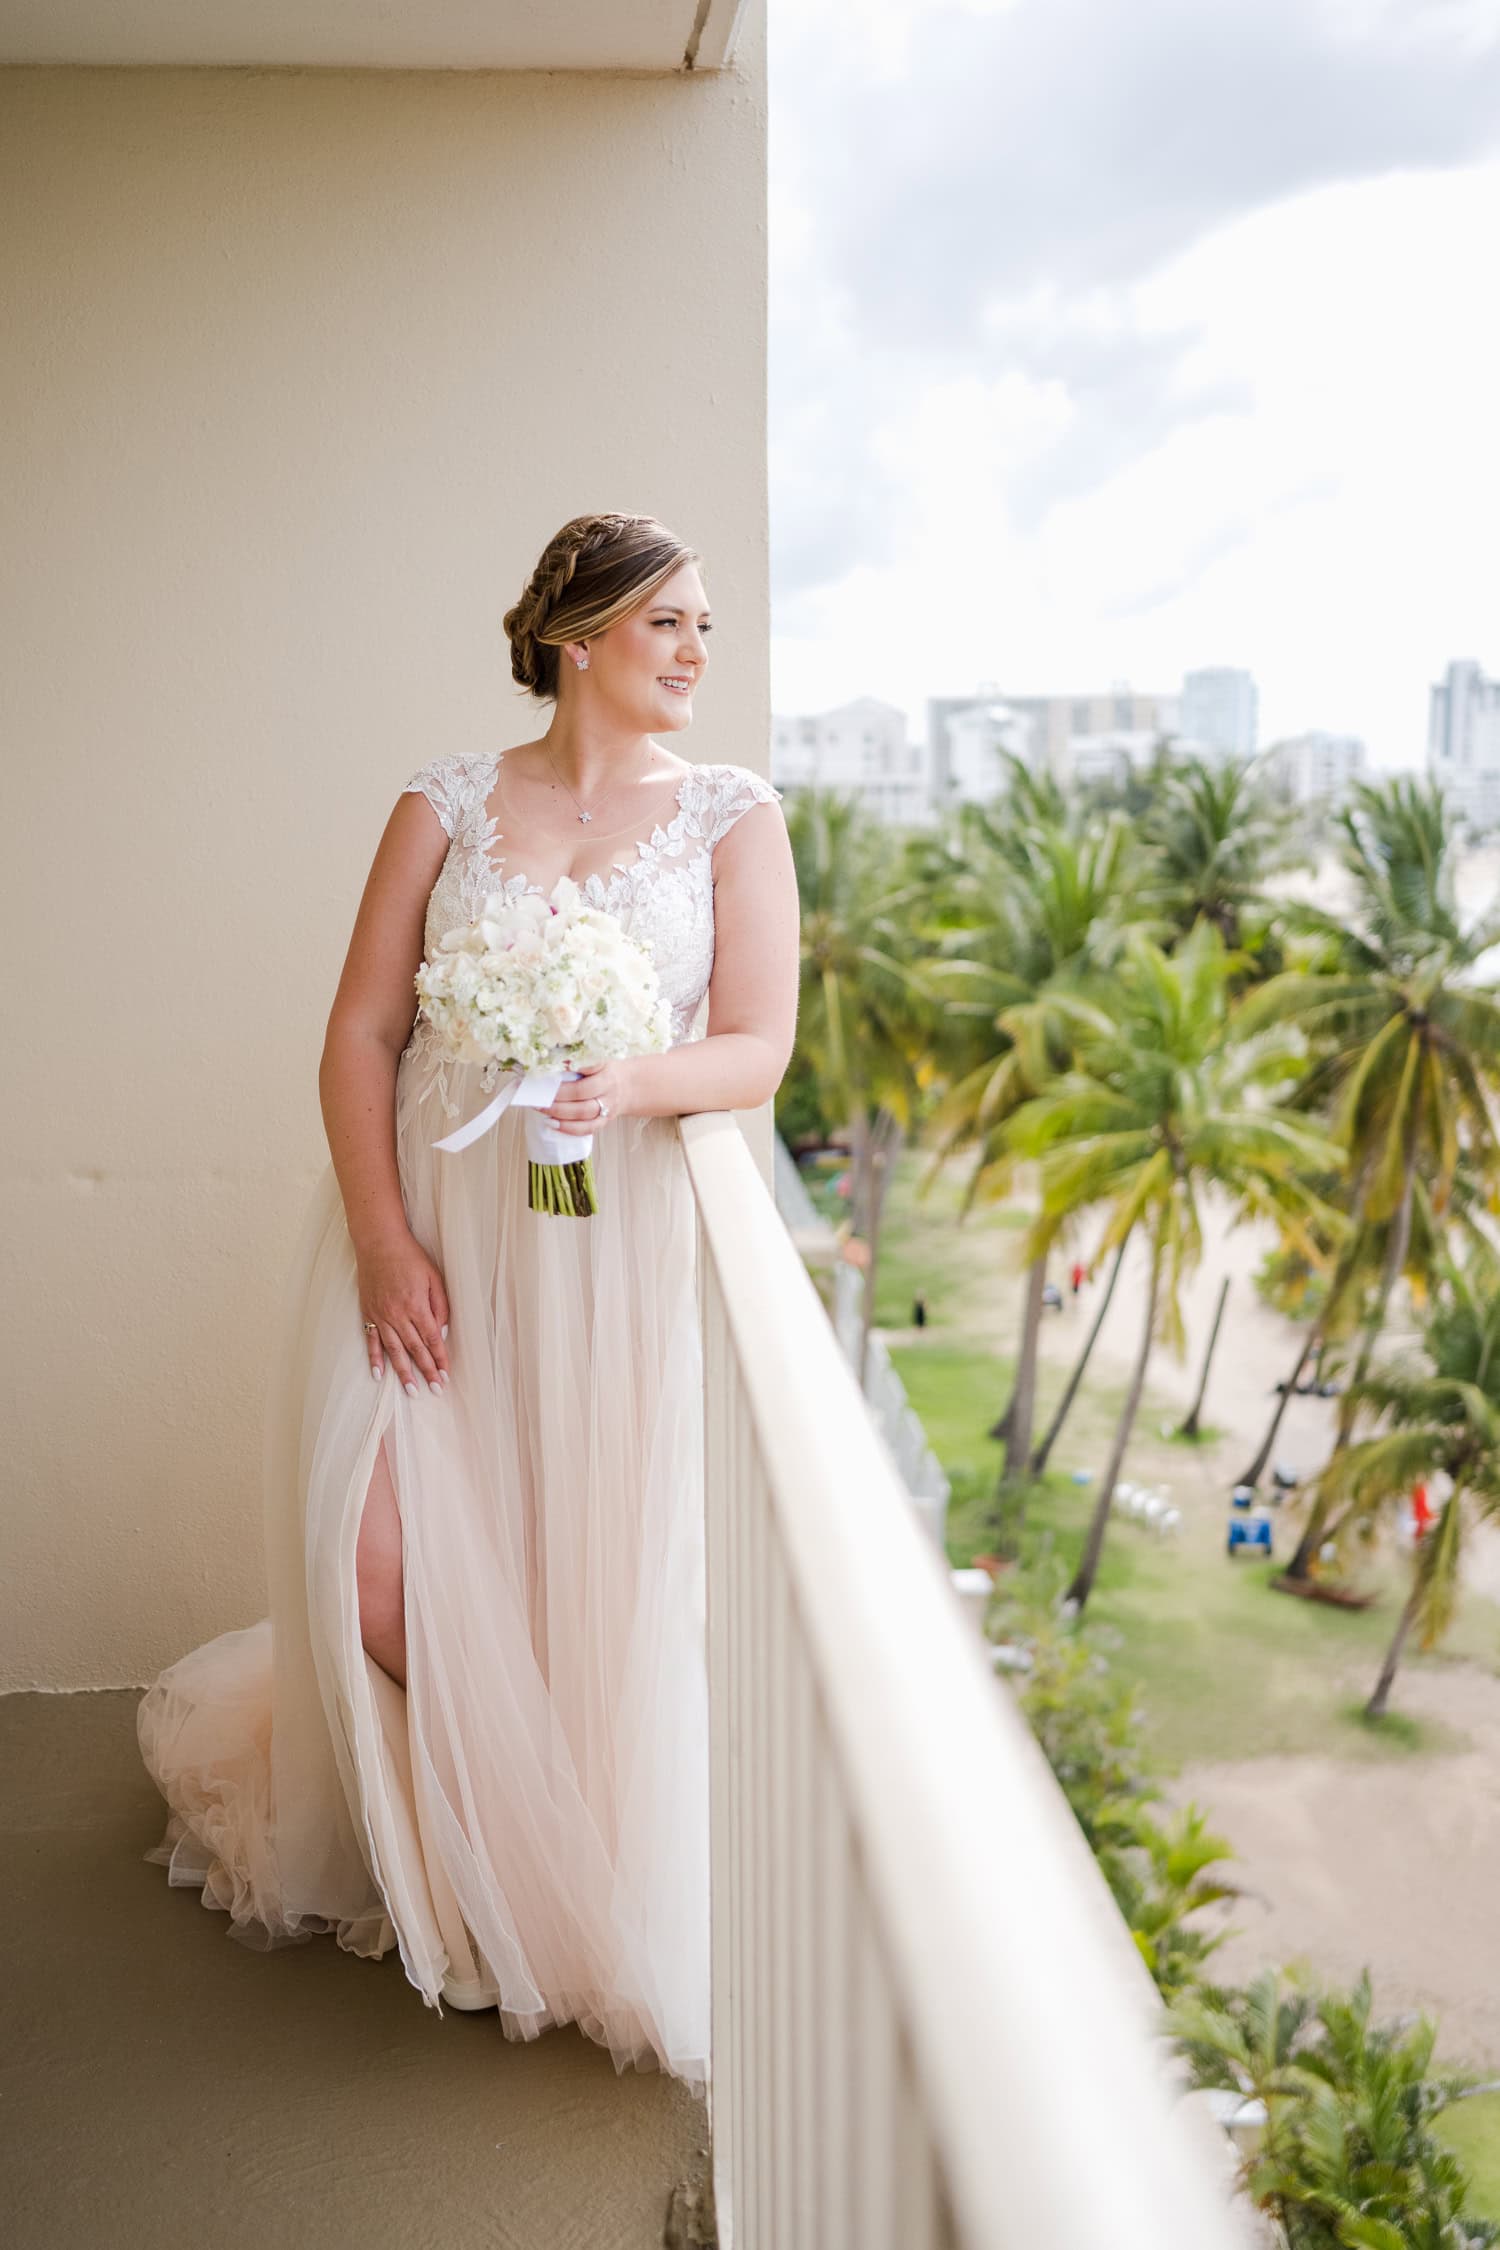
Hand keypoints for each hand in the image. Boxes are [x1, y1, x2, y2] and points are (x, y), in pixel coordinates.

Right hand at [358, 1233, 450, 1396]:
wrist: (379, 1243)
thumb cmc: (410, 1258)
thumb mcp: (434, 1277)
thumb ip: (440, 1305)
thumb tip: (443, 1330)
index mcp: (417, 1306)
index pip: (432, 1340)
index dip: (440, 1359)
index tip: (445, 1375)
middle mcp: (398, 1315)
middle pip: (415, 1350)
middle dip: (426, 1371)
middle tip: (434, 1390)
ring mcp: (381, 1316)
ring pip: (394, 1350)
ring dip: (403, 1372)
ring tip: (411, 1391)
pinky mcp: (368, 1313)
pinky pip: (372, 1340)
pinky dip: (375, 1359)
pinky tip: (379, 1375)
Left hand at [542, 1058, 636, 1136]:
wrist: (629, 1086)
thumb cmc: (607, 1071)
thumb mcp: (598, 1059)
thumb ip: (580, 1061)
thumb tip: (553, 1062)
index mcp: (607, 1074)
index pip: (586, 1080)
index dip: (565, 1084)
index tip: (547, 1081)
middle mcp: (608, 1093)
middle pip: (582, 1099)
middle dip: (558, 1100)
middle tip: (538, 1098)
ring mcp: (607, 1109)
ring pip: (584, 1116)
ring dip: (560, 1114)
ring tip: (541, 1109)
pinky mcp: (604, 1122)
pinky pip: (587, 1129)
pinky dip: (569, 1128)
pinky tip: (552, 1124)